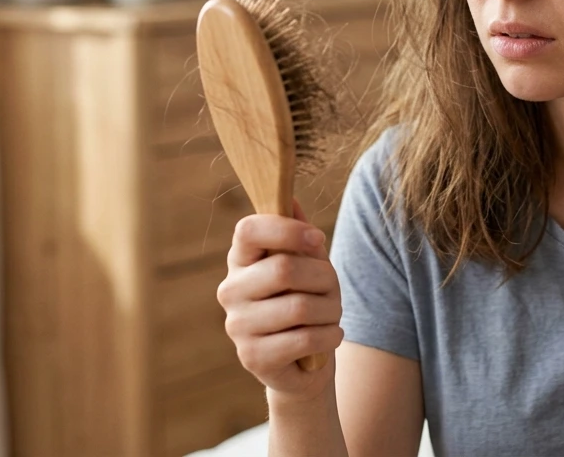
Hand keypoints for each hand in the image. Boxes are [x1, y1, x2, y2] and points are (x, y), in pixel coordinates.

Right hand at [217, 198, 343, 401]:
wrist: (304, 364)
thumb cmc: (306, 302)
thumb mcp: (309, 265)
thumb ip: (299, 235)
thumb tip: (290, 200)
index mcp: (240, 260)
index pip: (248, 230)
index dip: (288, 230)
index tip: (318, 239)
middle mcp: (230, 291)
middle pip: (284, 269)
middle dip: (323, 278)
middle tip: (333, 288)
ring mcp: (237, 326)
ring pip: (300, 306)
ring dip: (331, 310)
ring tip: (332, 315)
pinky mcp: (253, 357)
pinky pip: (306, 339)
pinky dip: (330, 336)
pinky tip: (330, 336)